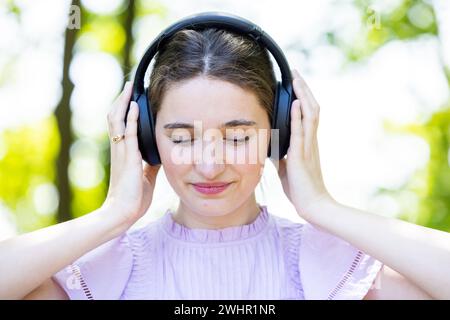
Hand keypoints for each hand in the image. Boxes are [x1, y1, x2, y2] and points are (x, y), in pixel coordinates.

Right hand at [103, 81, 160, 225]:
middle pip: (115, 117)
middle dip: (122, 101)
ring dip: (123, 102)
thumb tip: (160, 155)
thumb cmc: (133, 197)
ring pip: (117, 120)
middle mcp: (119, 149)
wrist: (123, 213)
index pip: (121, 125)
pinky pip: (128, 132)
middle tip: (129, 86)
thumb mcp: (146, 176)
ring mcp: (121, 152)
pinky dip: (130, 117)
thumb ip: (151, 163)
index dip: (124, 111)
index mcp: (123, 153)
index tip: (131, 97)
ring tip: (129, 88)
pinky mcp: (128, 157)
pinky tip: (134, 105)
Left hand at [272, 69, 332, 218]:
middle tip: (295, 72)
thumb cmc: (300, 188)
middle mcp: (310, 141)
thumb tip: (270, 147)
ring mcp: (308, 146)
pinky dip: (299, 116)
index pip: (308, 114)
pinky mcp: (302, 155)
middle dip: (303, 89)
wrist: (313, 205)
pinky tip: (296, 103)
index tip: (295, 82)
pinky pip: (301, 131)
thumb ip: (281, 154)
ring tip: (296, 79)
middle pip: (311, 108)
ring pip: (310, 114)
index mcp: (307, 143)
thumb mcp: (287, 167)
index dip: (303, 97)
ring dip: (303, 95)